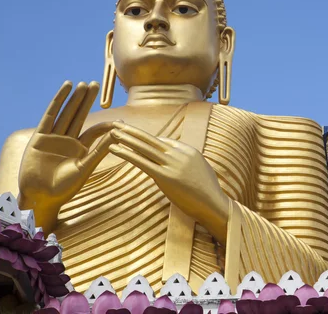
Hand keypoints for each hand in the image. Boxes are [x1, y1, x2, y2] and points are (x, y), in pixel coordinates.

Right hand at [18, 81, 116, 230]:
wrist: (41, 197)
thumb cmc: (65, 188)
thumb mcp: (85, 168)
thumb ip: (99, 151)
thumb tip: (117, 135)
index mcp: (81, 149)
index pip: (95, 131)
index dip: (106, 125)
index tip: (120, 120)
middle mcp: (68, 141)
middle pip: (79, 116)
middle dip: (87, 101)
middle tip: (96, 84)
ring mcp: (54, 137)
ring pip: (67, 113)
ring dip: (75, 98)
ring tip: (83, 84)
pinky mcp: (40, 136)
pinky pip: (50, 115)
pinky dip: (58, 101)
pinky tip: (66, 89)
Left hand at [108, 122, 229, 240]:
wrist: (215, 204)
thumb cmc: (208, 192)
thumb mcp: (201, 170)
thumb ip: (188, 163)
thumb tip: (178, 162)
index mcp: (188, 151)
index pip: (164, 141)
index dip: (147, 139)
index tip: (133, 134)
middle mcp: (180, 154)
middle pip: (152, 139)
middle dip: (133, 131)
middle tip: (118, 124)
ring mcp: (172, 164)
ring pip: (145, 147)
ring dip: (126, 139)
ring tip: (112, 132)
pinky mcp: (165, 177)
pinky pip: (142, 162)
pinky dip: (127, 154)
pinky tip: (116, 149)